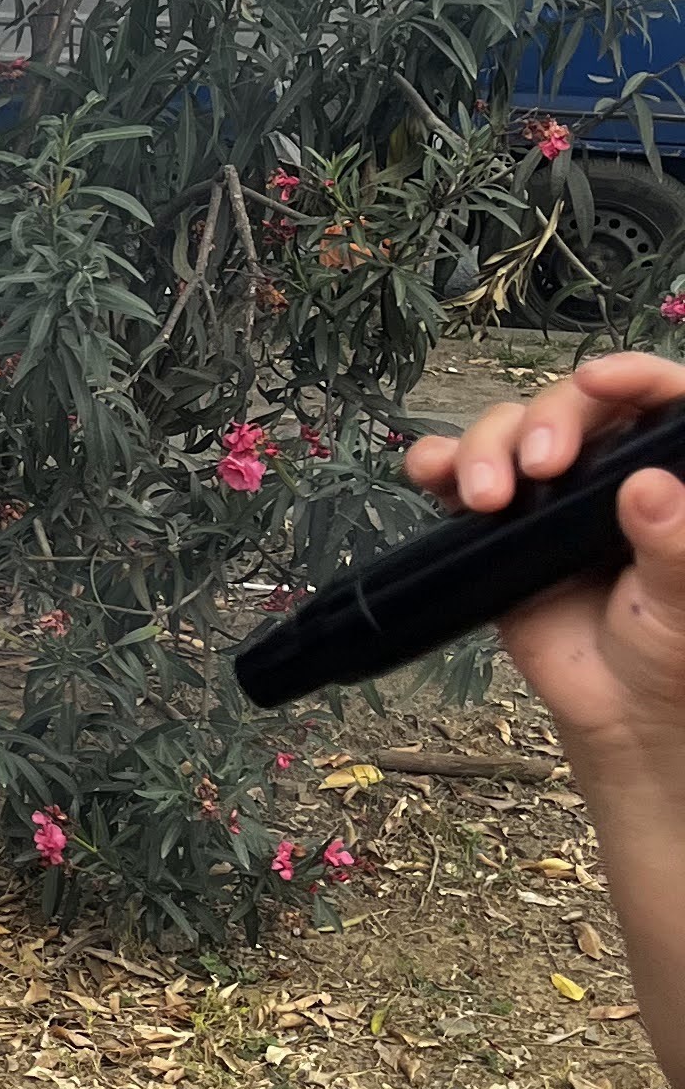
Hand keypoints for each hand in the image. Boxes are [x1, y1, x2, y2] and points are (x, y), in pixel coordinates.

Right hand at [403, 352, 684, 773]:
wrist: (619, 712)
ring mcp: (550, 491)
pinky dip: (438, 462)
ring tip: (484, 499)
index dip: (632, 376)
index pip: (661, 399)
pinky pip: (458, 473)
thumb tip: (647, 488)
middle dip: (547, 420)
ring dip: (486, 448)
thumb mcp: (683, 602)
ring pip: (511, 430)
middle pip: (573, 404)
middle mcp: (611, 467)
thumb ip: (673, 546)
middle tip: (538, 467)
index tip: (599, 381)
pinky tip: (429, 472)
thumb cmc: (673, 653)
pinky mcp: (498, 520)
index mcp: (667, 473)